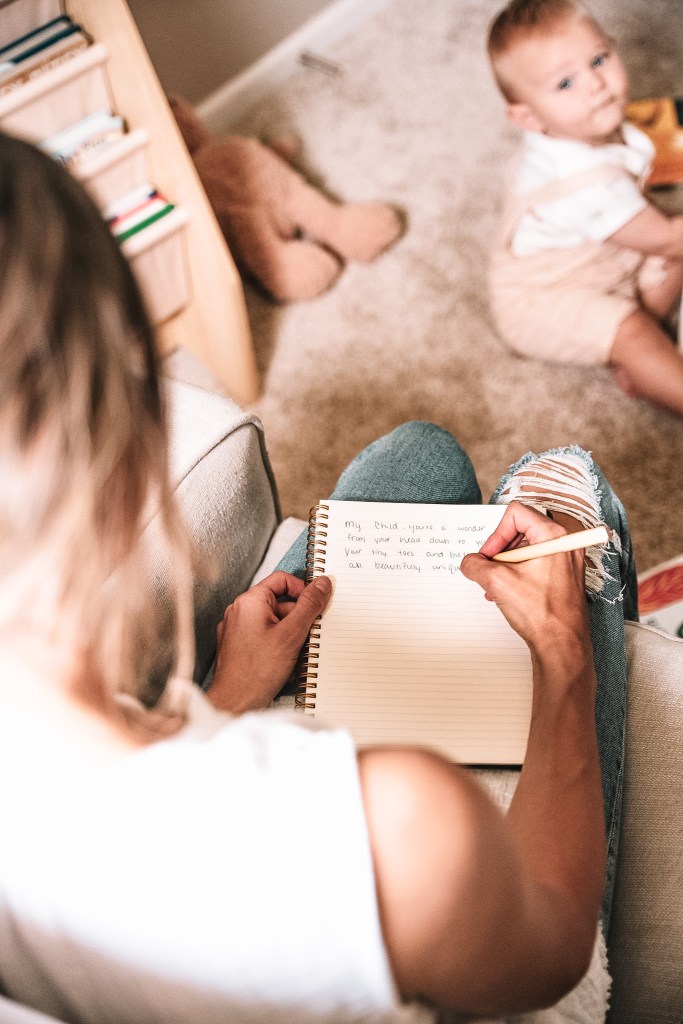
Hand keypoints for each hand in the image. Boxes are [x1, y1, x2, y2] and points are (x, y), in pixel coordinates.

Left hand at [207, 572, 331, 713]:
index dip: (302, 590)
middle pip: (279, 603)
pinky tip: (286, 663)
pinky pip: (264, 636)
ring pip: (274, 622)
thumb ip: (309, 605)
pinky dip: (278, 645)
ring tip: (297, 655)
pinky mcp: (238, 646)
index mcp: (250, 601)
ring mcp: (237, 629)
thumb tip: (323, 583)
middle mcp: (239, 611)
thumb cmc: (257, 671)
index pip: (282, 580)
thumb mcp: (292, 634)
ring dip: (290, 635)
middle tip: (310, 635)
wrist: (234, 703)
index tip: (316, 605)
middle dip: (298, 619)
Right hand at [460, 502, 589, 653]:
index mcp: (554, 536)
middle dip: (500, 552)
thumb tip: (469, 562)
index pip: (516, 514)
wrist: (563, 645)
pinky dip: (519, 574)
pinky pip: (536, 564)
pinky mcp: (565, 577)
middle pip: (522, 530)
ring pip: (527, 549)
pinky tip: (508, 594)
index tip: (490, 556)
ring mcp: (567, 561)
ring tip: (498, 587)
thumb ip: (475, 565)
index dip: (497, 534)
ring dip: (507, 566)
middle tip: (492, 570)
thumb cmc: (543, 614)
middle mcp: (565, 544)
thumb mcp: (497, 582)